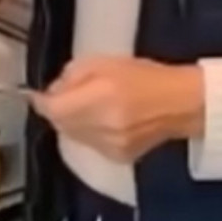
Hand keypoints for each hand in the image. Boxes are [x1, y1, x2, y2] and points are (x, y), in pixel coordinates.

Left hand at [31, 56, 204, 163]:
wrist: (182, 104)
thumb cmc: (146, 76)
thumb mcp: (105, 62)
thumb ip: (73, 75)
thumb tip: (52, 91)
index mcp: (100, 98)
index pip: (53, 109)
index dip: (41, 101)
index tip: (38, 94)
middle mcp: (103, 126)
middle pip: (61, 124)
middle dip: (58, 110)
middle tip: (68, 96)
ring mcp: (110, 146)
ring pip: (73, 136)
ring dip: (73, 122)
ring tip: (91, 106)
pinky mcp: (118, 157)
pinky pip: (90, 145)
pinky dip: (90, 133)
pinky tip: (105, 121)